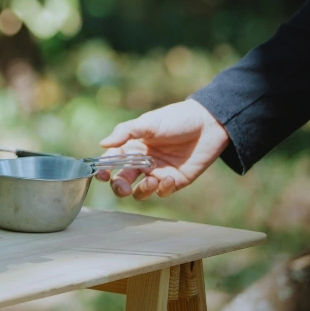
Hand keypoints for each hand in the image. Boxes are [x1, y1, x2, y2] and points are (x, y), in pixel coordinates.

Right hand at [96, 99, 229, 199]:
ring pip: (140, 191)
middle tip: (123, 187)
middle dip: (119, 187)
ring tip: (151, 180)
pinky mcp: (175, 181)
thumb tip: (103, 144)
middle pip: (122, 181)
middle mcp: (141, 162)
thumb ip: (125, 132)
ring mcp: (157, 172)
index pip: (111, 162)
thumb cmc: (175, 119)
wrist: (207, 124)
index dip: (103, 170)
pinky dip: (163, 188)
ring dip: (142, 190)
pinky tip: (170, 178)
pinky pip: (163, 192)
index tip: (102, 175)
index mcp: (131, 147)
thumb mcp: (148, 122)